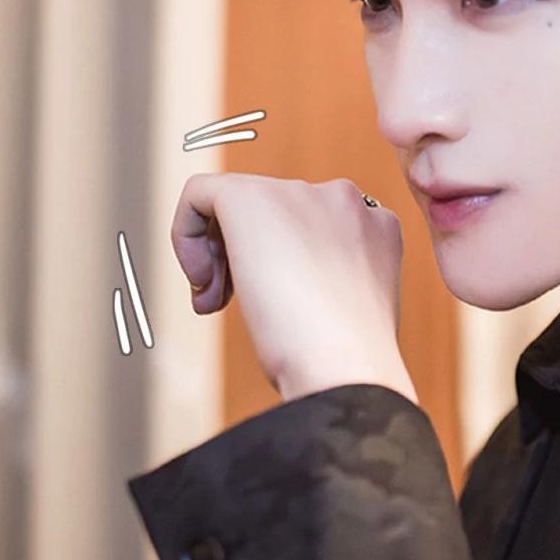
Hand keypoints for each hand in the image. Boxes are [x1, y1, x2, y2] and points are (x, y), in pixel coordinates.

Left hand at [170, 172, 416, 402]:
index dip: (280, 262)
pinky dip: (186, 234)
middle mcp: (343, 200)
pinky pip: (199, 194)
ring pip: (237, 206)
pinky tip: (200, 279)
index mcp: (374, 226)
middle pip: (274, 213)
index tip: (268, 305)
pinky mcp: (250, 198)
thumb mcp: (348, 309)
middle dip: (244, 258)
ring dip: (219, 256)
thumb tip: (283, 279)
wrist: (345, 365)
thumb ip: (327, 279)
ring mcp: (300, 194)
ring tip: (215, 302)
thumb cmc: (348, 360)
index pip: (311, 226)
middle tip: (227, 306)